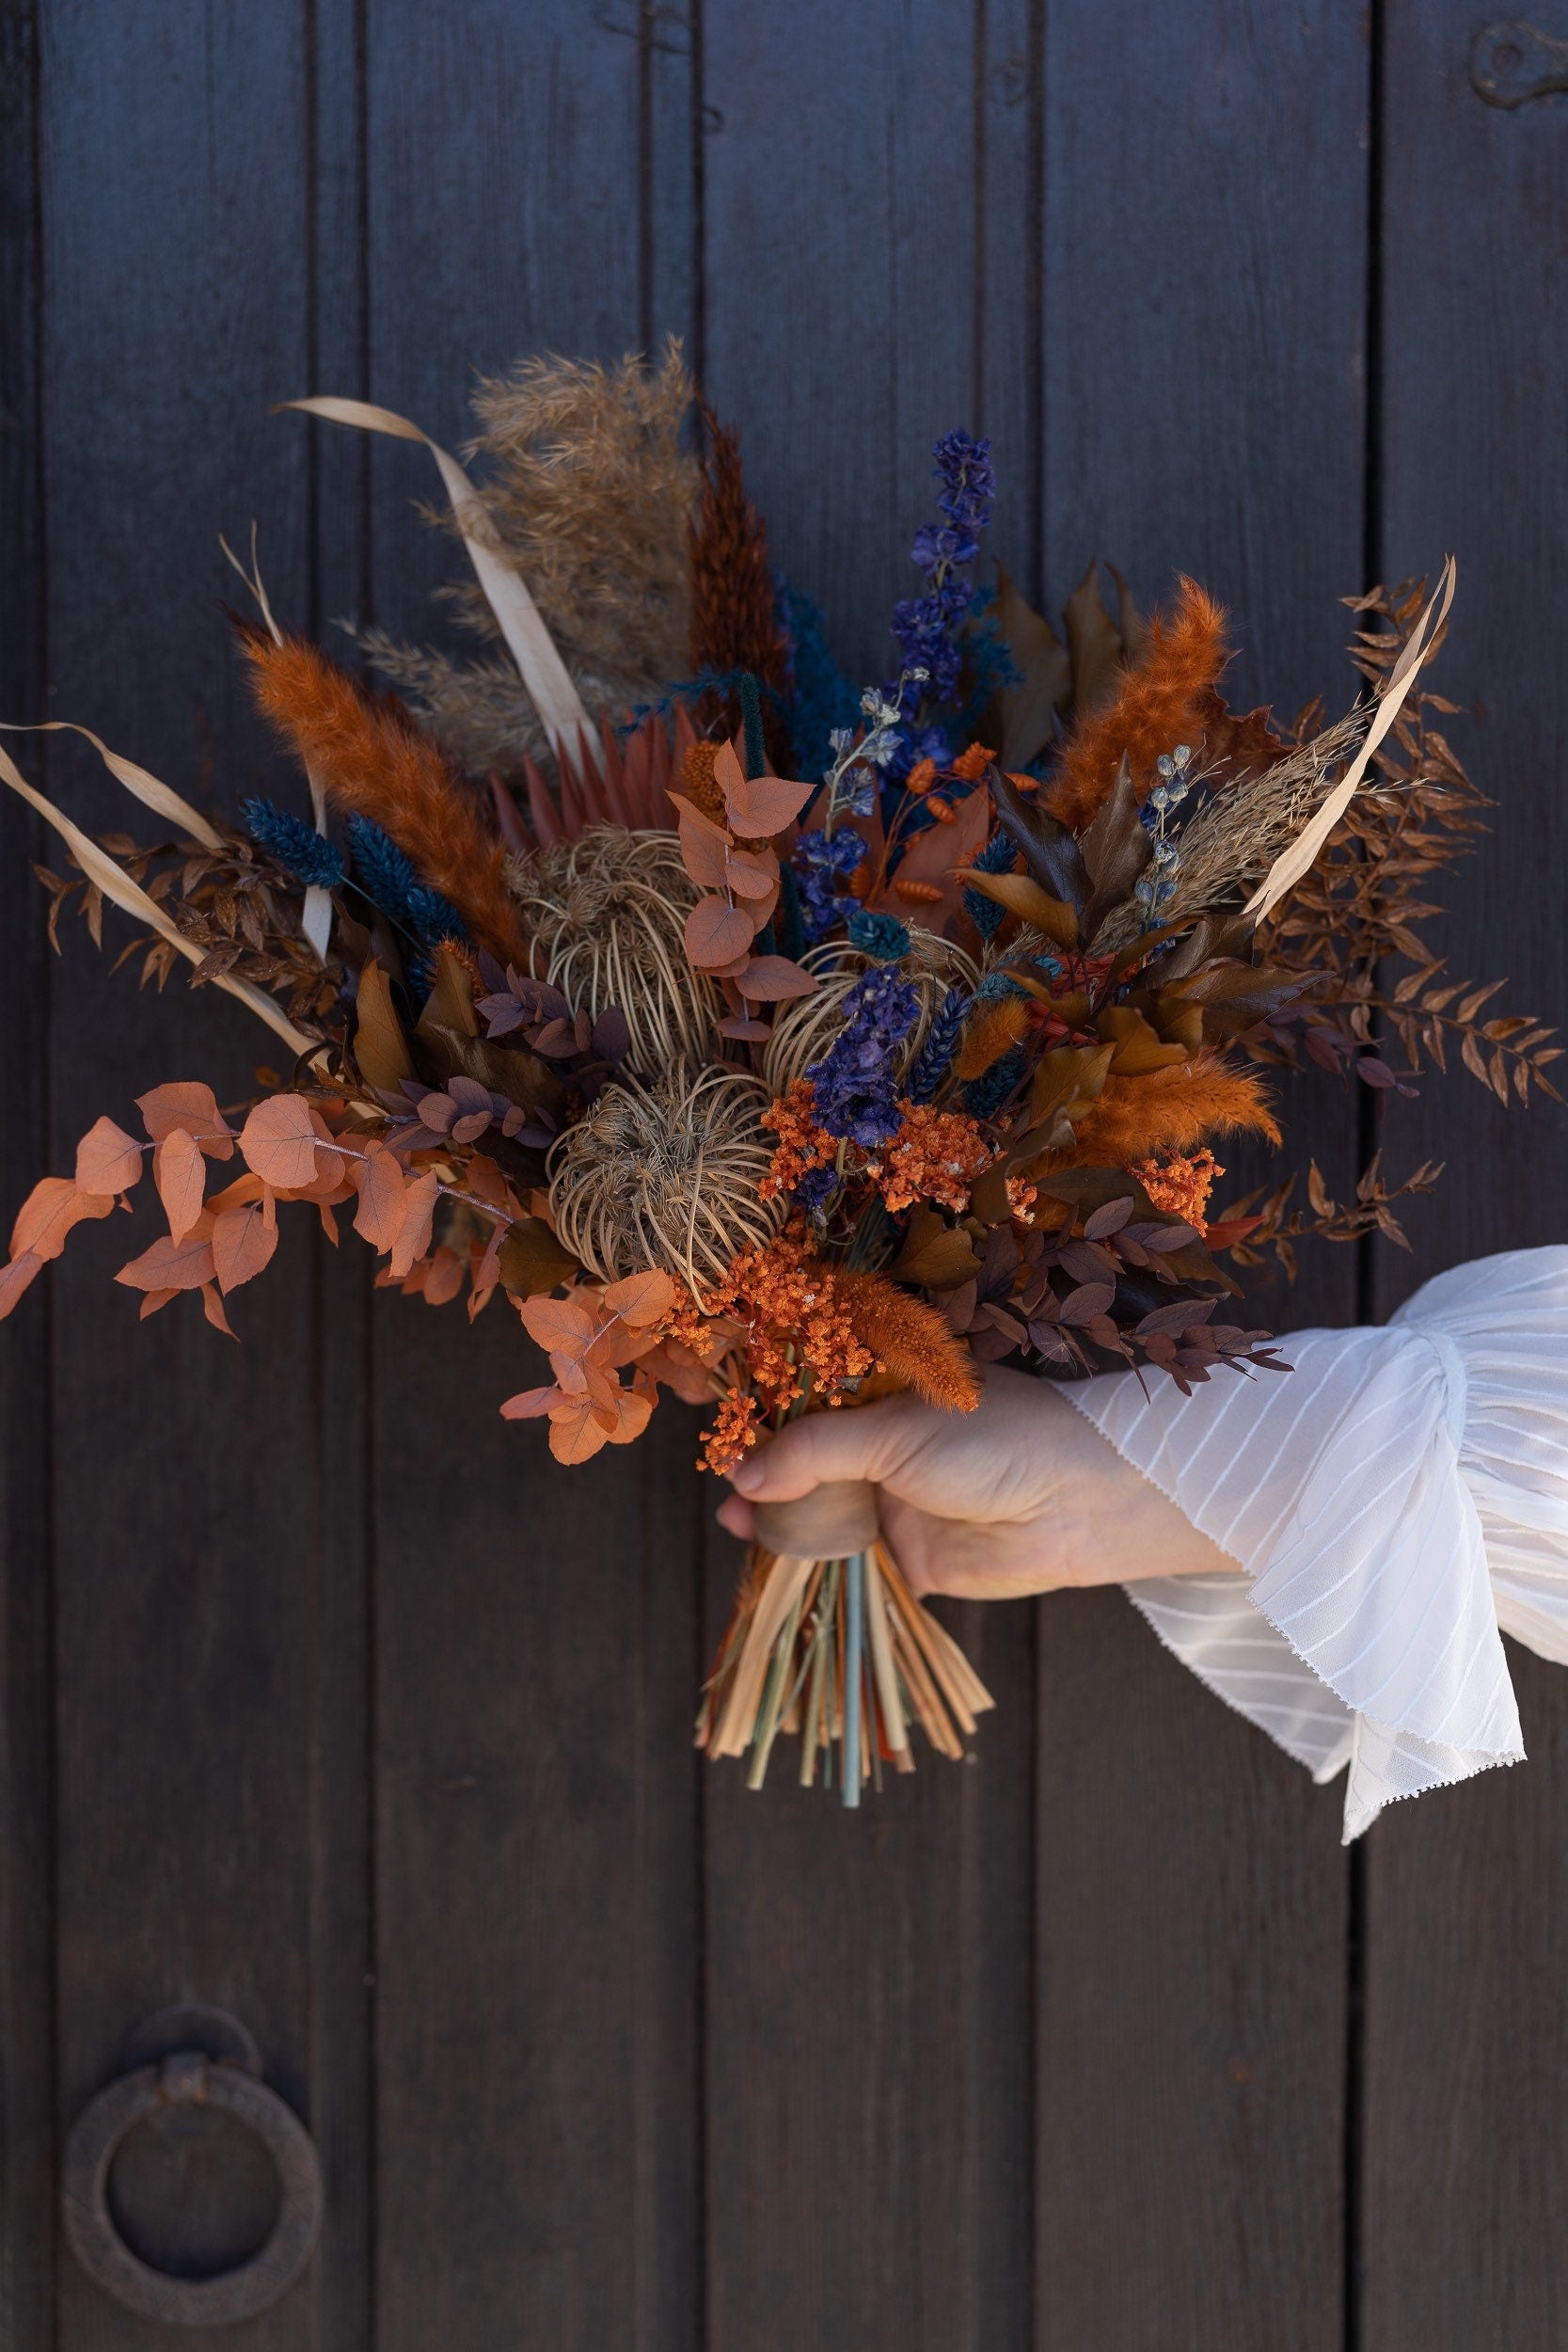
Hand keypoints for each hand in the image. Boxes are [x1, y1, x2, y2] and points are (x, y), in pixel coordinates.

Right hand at [716, 1365, 1233, 1598]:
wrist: (1078, 1505)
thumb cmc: (996, 1440)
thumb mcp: (894, 1430)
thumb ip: (813, 1451)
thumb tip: (742, 1474)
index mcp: (889, 1395)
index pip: (813, 1402)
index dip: (768, 1417)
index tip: (722, 1432)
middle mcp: (890, 1448)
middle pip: (810, 1463)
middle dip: (766, 1477)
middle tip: (728, 1493)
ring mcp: (900, 1503)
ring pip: (824, 1514)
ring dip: (783, 1522)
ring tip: (740, 1524)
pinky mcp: (912, 1560)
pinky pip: (852, 1564)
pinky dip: (815, 1565)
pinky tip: (778, 1560)